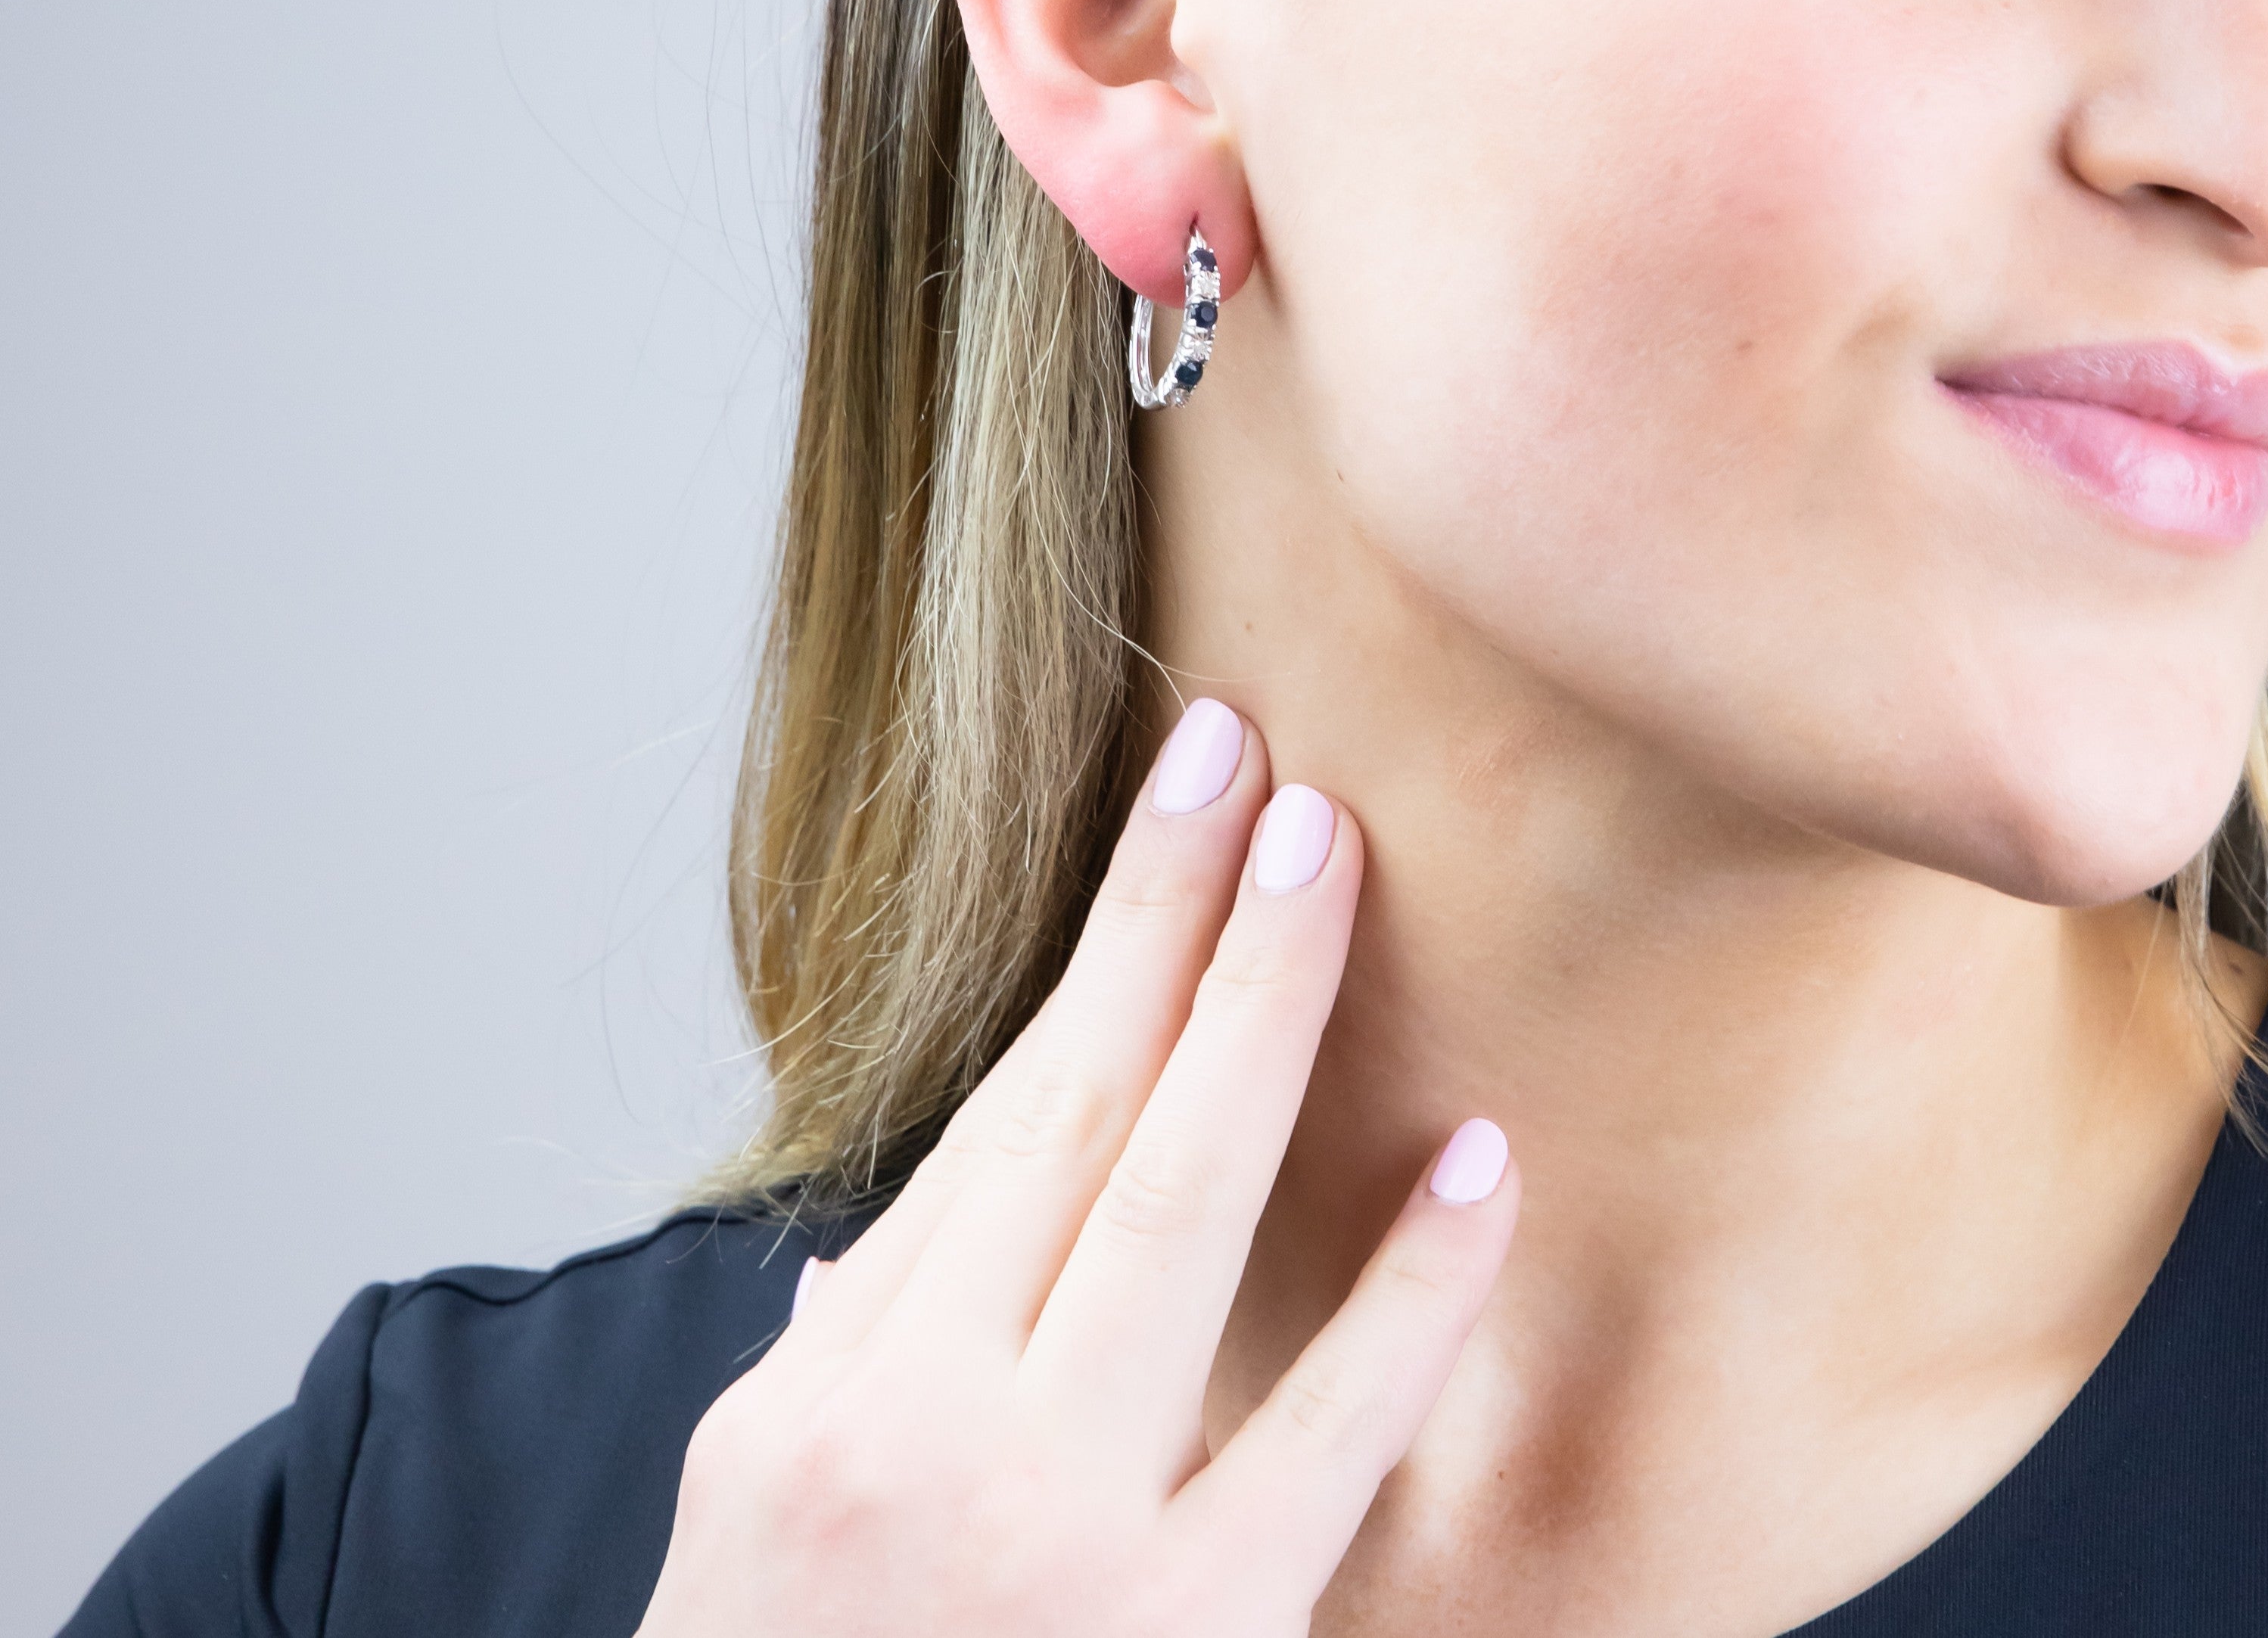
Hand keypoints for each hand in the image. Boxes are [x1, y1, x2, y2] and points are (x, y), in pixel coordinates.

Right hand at [638, 699, 1517, 1635]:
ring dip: (1262, 1021)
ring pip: (1177, 1216)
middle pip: (1081, 1113)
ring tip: (1332, 860)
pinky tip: (1476, 1160)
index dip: (1100, 937)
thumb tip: (897, 1236)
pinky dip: (1406, 1293)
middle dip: (1174, 918)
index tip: (1178, 790)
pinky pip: (1322, 1441)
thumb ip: (851, 1357)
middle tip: (1258, 760)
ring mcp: (1067, 1542)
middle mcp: (934, 1437)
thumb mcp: (756, 1530)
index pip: (1005, 1111)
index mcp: (836, 1395)